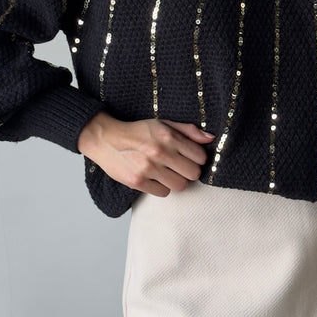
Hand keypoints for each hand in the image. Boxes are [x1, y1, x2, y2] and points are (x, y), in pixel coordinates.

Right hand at [77, 112, 213, 197]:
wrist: (106, 139)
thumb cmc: (137, 132)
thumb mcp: (163, 124)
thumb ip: (188, 130)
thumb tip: (211, 138)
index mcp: (168, 137)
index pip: (200, 157)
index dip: (197, 158)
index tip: (189, 157)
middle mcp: (159, 152)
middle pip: (193, 174)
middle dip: (189, 171)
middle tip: (179, 167)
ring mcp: (148, 168)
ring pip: (180, 186)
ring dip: (176, 181)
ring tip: (167, 173)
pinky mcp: (137, 182)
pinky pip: (163, 193)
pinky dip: (162, 188)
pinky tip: (155, 178)